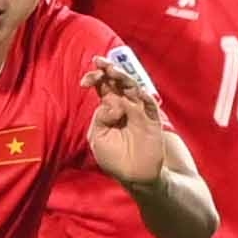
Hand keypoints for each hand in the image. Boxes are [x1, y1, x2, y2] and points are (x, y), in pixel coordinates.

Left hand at [83, 56, 166, 186]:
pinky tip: (133, 92)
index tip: (84, 81)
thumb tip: (110, 103)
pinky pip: (149, 104)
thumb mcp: (98, 137)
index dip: (95, 78)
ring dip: (123, 78)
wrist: (135, 176)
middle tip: (100, 62)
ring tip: (113, 71)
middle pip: (118, 82)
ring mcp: (139, 111)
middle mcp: (125, 105)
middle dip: (109, 70)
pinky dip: (142, 96)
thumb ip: (100, 118)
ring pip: (133, 88)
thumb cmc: (115, 158)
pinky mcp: (152, 120)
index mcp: (109, 108)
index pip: (103, 86)